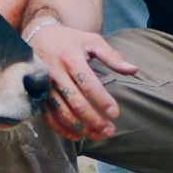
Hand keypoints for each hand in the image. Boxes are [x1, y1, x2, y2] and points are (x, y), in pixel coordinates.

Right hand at [22, 13, 136, 141]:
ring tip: (98, 136)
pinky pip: (49, 116)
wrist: (38, 35)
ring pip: (63, 113)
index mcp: (71, 59)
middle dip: (95, 119)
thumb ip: (112, 56)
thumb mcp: (92, 41)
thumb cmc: (71, 40)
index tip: (116, 114)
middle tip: (110, 131)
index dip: (103, 100)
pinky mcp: (39, 94)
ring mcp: (45, 86)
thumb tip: (134, 70)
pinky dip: (62, 129)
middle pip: (76, 102)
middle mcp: (56, 73)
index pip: (89, 84)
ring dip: (81, 128)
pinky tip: (77, 137)